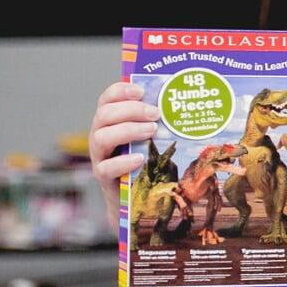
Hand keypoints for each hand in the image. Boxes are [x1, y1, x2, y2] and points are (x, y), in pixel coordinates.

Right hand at [88, 82, 161, 223]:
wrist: (136, 195)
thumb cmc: (147, 159)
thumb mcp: (150, 137)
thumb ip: (157, 121)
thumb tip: (187, 104)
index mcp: (110, 121)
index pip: (107, 99)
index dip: (120, 91)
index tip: (141, 91)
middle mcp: (100, 135)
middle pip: (104, 115)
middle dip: (131, 110)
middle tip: (156, 114)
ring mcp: (100, 156)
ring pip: (101, 137)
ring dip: (128, 131)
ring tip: (151, 131)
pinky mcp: (104, 177)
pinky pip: (106, 168)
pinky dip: (123, 161)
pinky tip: (140, 158)